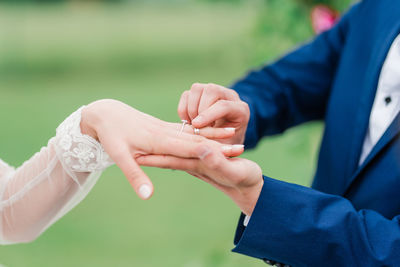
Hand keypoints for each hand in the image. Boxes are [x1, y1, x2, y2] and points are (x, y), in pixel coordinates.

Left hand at [80, 99, 244, 199]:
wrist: (106, 112)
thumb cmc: (112, 136)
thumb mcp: (120, 157)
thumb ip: (136, 176)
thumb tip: (147, 195)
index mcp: (161, 140)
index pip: (194, 147)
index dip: (214, 151)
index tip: (234, 153)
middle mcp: (168, 133)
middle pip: (199, 138)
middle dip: (220, 144)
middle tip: (242, 147)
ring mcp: (167, 128)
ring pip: (195, 132)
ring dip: (214, 134)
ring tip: (232, 134)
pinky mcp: (164, 127)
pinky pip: (187, 129)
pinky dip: (201, 130)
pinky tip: (206, 131)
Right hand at [178, 83, 249, 143]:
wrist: (225, 138)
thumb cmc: (226, 145)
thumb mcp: (226, 148)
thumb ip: (218, 147)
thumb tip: (205, 149)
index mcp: (241, 110)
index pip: (224, 105)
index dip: (208, 115)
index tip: (196, 126)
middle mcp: (228, 96)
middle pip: (211, 90)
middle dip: (199, 109)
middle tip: (196, 126)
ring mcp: (214, 92)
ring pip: (197, 89)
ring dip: (190, 108)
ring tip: (193, 125)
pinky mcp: (200, 93)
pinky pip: (187, 94)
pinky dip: (183, 109)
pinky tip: (188, 121)